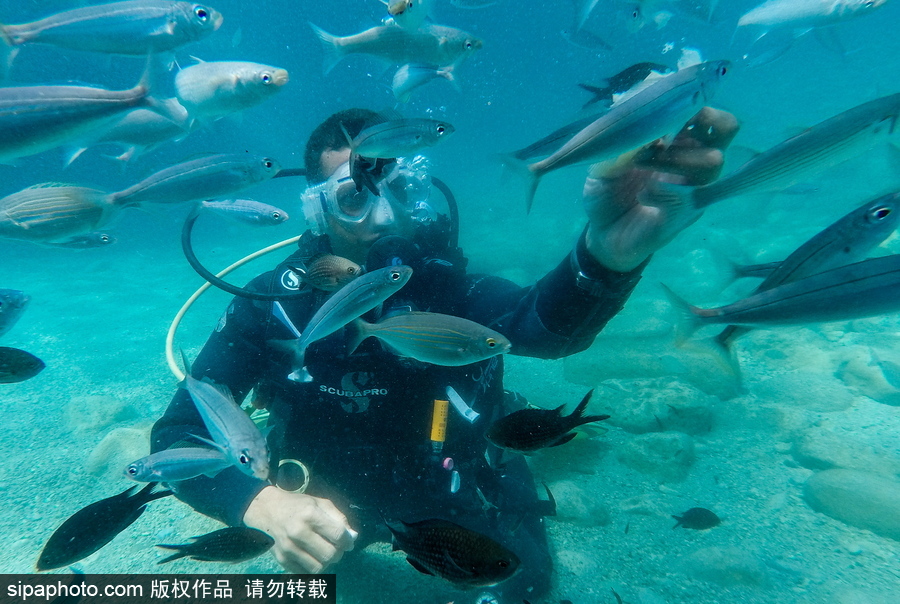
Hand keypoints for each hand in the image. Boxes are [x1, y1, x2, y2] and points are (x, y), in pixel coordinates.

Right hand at [242, 486, 356, 572]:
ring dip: (326, 563)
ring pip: (319, 568)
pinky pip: (305, 573)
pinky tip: (312, 557)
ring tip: (324, 553)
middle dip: (338, 553)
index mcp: (310, 514)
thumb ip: (339, 518)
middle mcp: (298, 532)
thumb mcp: (320, 503)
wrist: (267, 510)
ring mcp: (288, 548)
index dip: (347, 541)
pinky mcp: (281, 559)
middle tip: (335, 547)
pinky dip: (312, 567)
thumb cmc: (298, 505)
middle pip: (330, 555)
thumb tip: (352, 538)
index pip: (338, 535)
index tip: (348, 542)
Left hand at [583, 107, 738, 271]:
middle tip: (660, 134)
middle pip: (726, 127)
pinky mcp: (685, 215)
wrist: (604, 237)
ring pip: (713, 160)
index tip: (660, 105)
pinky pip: (687, 197)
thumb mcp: (604, 161)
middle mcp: (692, 161)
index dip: (689, 100)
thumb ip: (620, 138)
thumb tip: (636, 115)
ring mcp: (694, 188)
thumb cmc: (609, 193)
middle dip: (696, 121)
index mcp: (676, 141)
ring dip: (675, 156)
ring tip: (639, 162)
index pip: (704, 109)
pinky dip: (661, 192)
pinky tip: (643, 196)